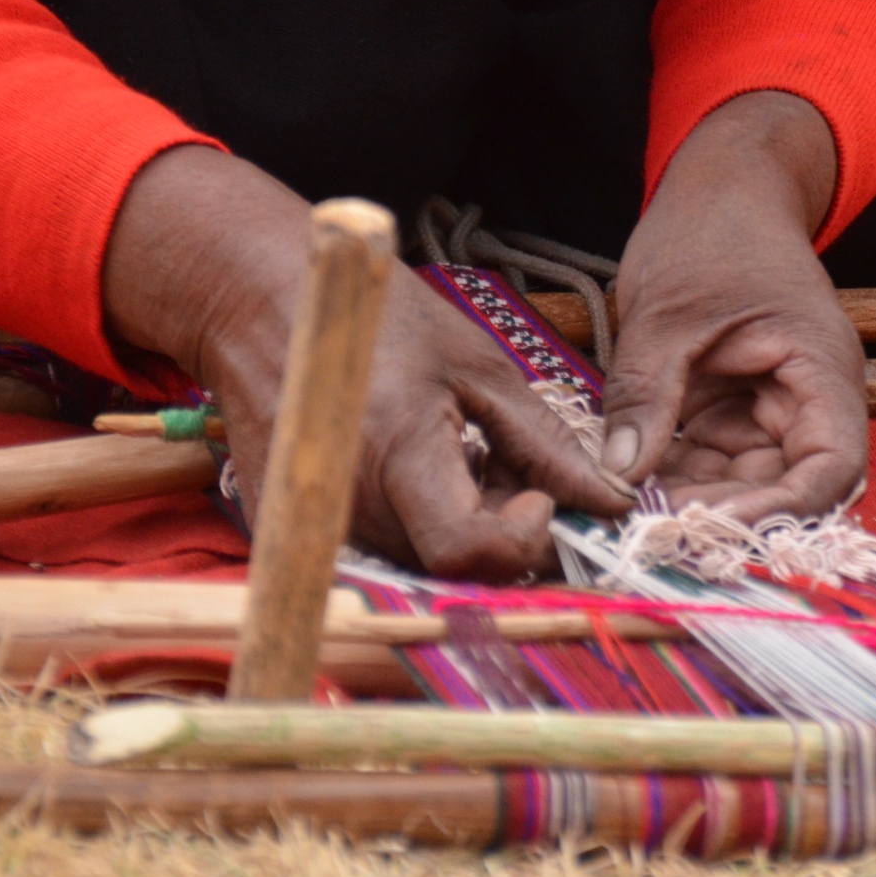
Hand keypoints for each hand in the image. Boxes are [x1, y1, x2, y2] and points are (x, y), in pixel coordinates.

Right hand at [101, 146, 631, 578]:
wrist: (262, 306)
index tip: (538, 491)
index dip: (522, 534)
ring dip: (466, 532)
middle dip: (504, 532)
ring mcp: (315, 528)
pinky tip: (423, 477)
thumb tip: (613, 502)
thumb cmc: (379, 321)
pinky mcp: (296, 538)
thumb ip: (546, 444)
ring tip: (463, 461)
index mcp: (396, 455)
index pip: (470, 551)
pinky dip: (421, 532)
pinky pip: (384, 558)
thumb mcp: (480, 367)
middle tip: (506, 466)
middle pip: (454, 569)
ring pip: (424, 570)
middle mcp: (348, 508)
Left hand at [604, 92, 867, 521]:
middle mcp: (808, 401)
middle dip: (723, 516)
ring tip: (627, 515)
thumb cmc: (709, 232)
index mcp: (821, 370)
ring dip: (692, 504)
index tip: (710, 528)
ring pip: (743, 485)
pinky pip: (712, 464)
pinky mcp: (735, 413)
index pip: (831, 470)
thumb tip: (620, 476)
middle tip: (647, 533)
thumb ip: (646, 395)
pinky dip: (675, 480)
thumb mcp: (667, 314)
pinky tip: (627, 489)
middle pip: (785, 489)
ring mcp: (771, 410)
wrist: (720, 189)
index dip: (780, 512)